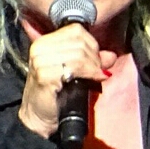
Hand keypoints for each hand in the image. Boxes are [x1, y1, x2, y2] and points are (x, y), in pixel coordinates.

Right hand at [19, 24, 117, 138]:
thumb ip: (90, 61)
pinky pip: (75, 67)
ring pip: (79, 54)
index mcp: (44, 42)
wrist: (39, 117)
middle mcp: (40, 48)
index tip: (96, 59)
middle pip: (79, 41)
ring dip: (93, 66)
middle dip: (94, 57)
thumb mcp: (73, 72)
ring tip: (95, 76)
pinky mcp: (44, 74)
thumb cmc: (55, 95)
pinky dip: (89, 73)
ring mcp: (40, 60)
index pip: (76, 30)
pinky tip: (92, 80)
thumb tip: (111, 56)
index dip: (91, 44)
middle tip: (98, 71)